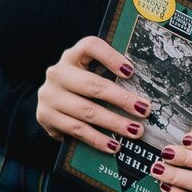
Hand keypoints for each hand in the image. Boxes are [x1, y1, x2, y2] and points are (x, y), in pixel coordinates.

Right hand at [36, 35, 152, 152]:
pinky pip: (76, 130)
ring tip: (135, 131)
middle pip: (92, 84)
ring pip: (86, 111)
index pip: (90, 46)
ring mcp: (49, 96)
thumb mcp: (89, 75)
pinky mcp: (46, 117)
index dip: (110, 56)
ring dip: (114, 123)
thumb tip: (145, 91)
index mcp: (72, 56)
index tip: (131, 71)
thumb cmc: (80, 88)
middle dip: (121, 99)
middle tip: (144, 110)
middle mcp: (57, 73)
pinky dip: (97, 139)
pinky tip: (114, 145)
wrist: (49, 105)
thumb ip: (110, 76)